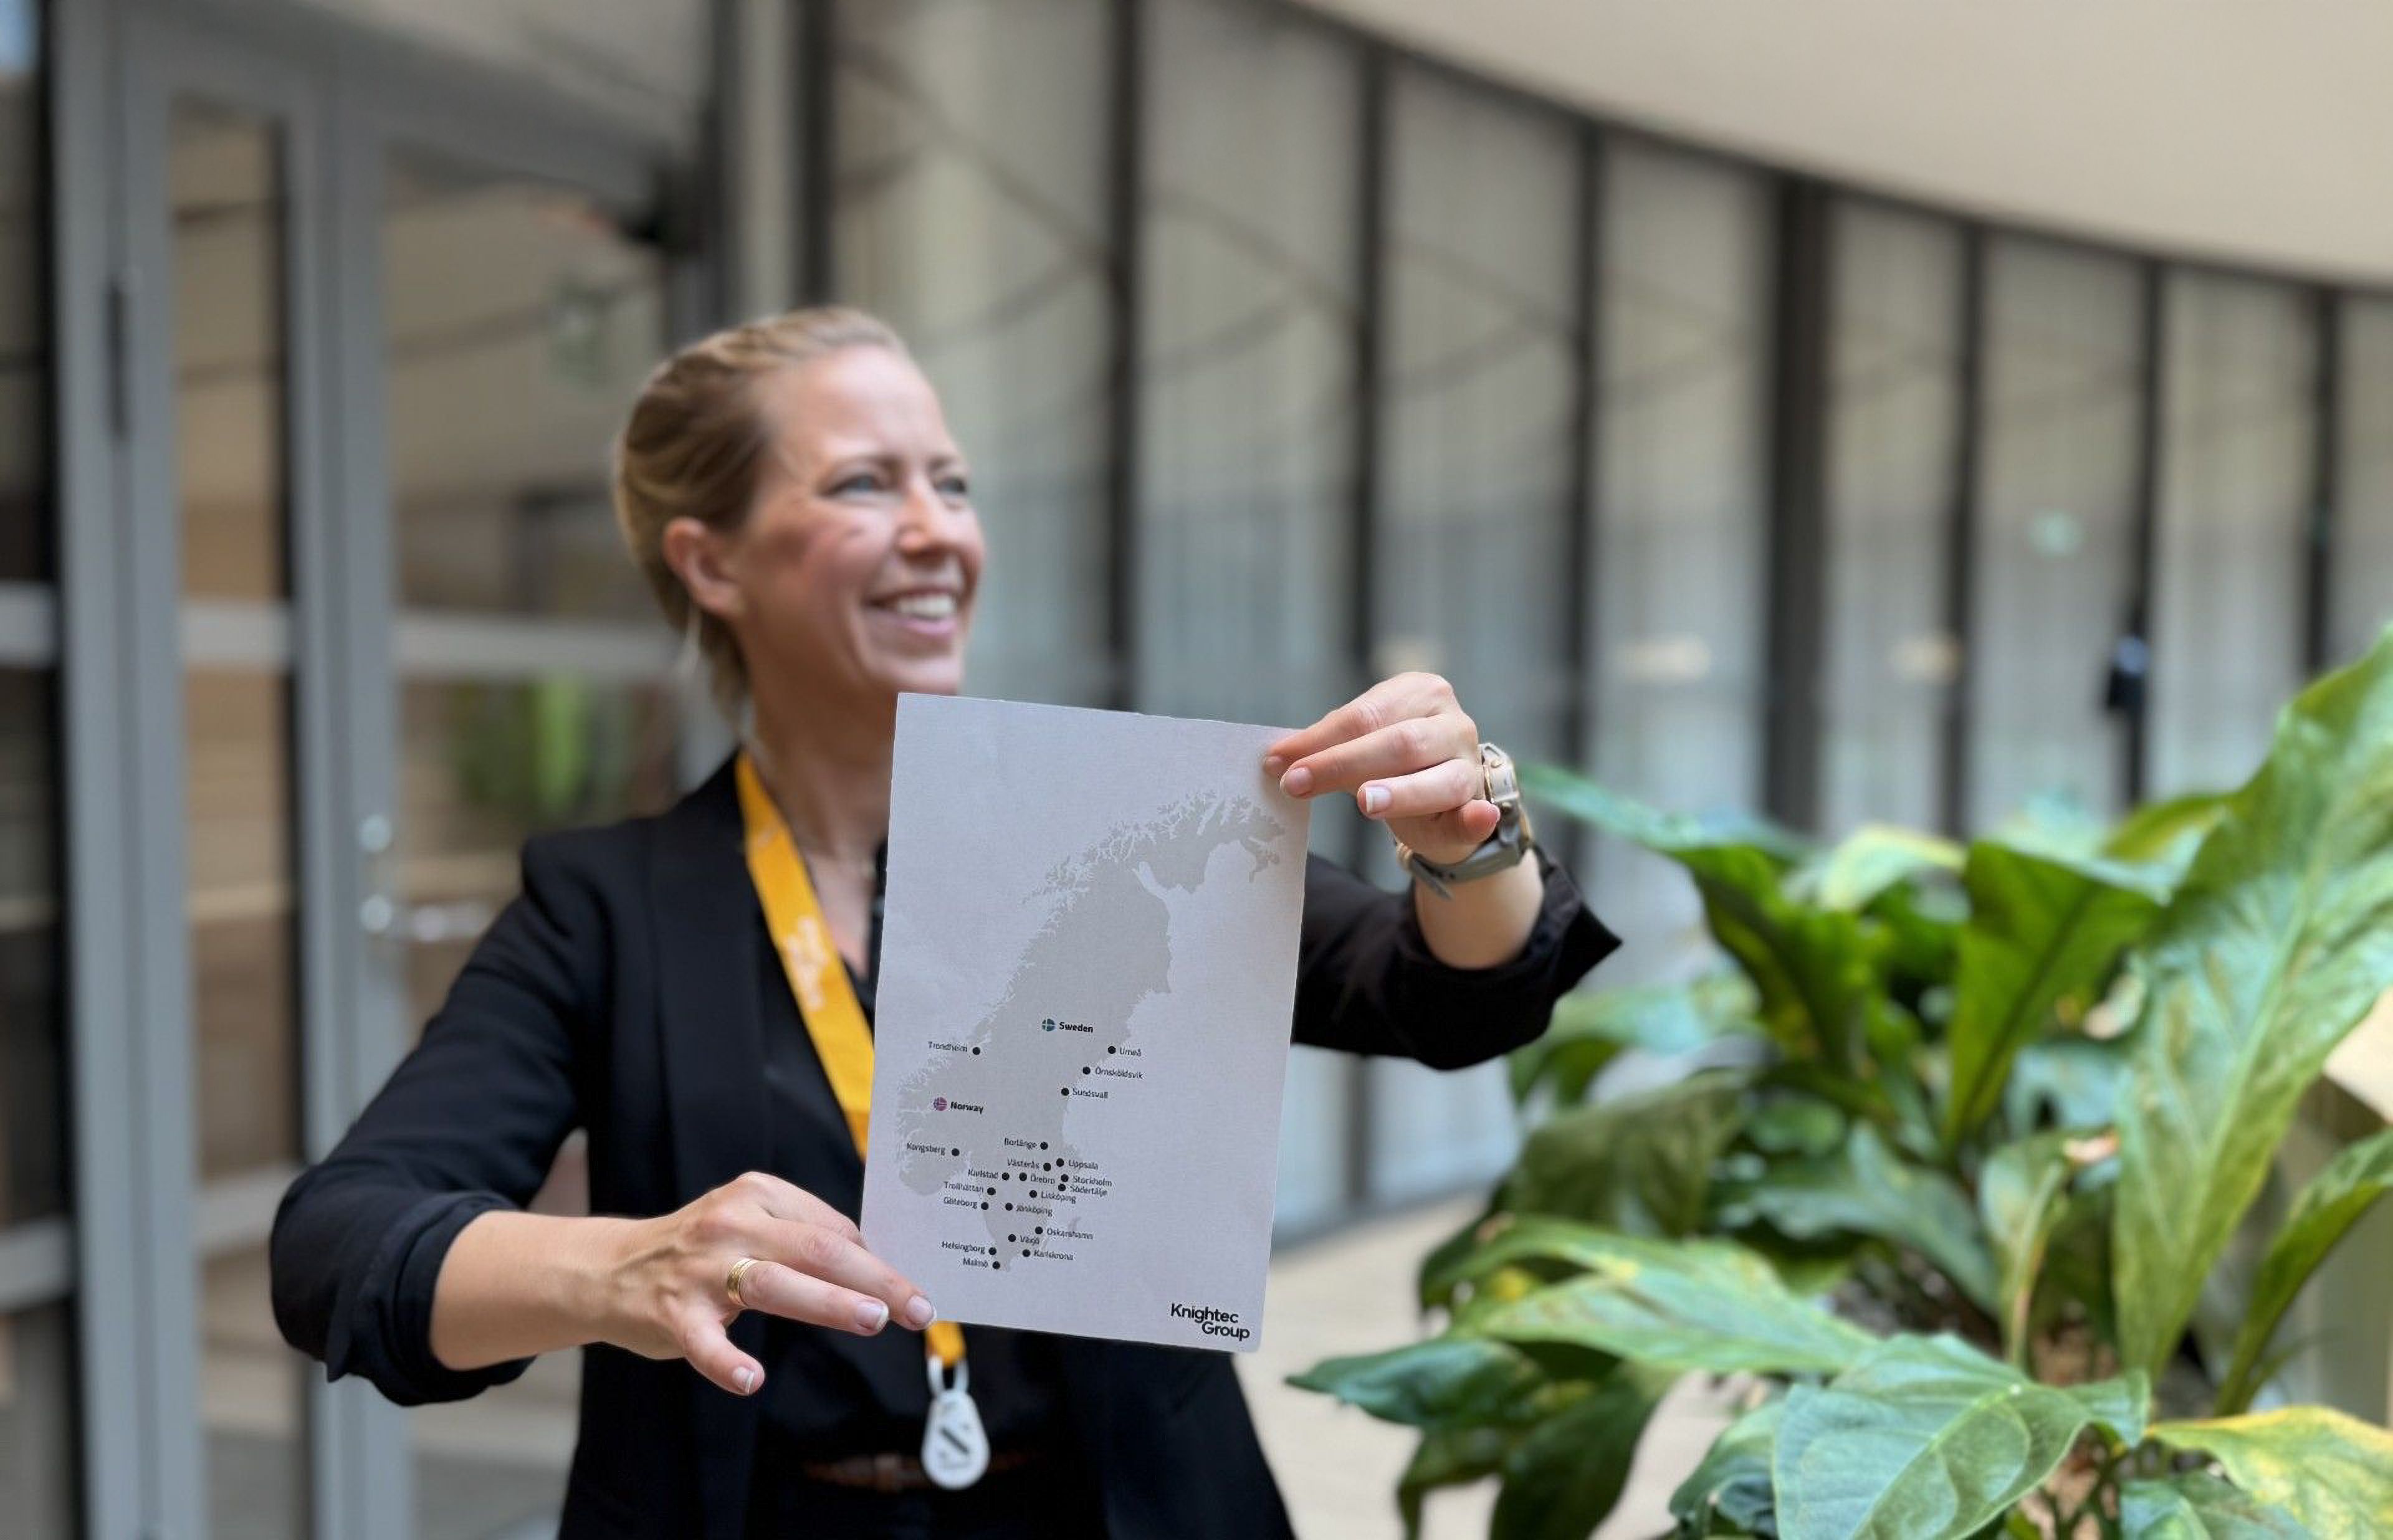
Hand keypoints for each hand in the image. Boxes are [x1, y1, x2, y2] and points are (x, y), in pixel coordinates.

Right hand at [593, 1170, 934, 1396]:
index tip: (915, 1289)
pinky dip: (726, 1361)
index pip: (834, 1229)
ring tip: (871, 1320)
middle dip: (875, 1279)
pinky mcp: (672, 1313)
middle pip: (817, 1249)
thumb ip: (804, 1238)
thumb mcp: (751, 1225)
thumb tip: (878, 1268)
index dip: (880, 1262)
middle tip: (917, 1308)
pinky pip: (703, 1342)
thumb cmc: (701, 1252)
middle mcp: (732, 1224)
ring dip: (828, 1303)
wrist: (609, 1270)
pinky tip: (751, 1380)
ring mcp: (700, 1269)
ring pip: (774, 1284)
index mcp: (759, 1196)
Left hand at [1265, 672, 1496, 865]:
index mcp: (1420, 693)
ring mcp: (1470, 765)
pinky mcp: (1480, 808)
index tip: (1277, 760)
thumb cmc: (1393, 764)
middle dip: (1342, 764)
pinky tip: (1478, 817)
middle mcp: (1453, 722)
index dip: (1319, 739)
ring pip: (1438, 779)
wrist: (1444, 798)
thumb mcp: (1361, 746)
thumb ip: (1327, 747)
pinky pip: (1479, 814)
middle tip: (1296, 784)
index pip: (1364, 714)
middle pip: (1398, 742)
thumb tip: (1276, 759)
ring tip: (1367, 801)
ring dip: (1401, 792)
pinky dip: (1478, 817)